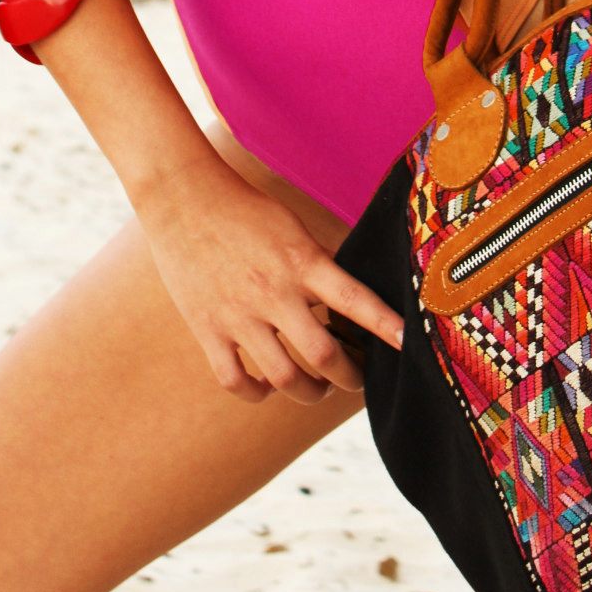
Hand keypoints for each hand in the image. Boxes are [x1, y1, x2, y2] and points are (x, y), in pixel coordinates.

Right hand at [135, 147, 404, 402]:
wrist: (184, 198)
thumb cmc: (245, 209)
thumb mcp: (292, 227)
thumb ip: (320, 263)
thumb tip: (352, 295)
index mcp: (300, 261)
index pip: (353, 299)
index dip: (384, 324)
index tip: (408, 342)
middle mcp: (273, 292)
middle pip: (323, 354)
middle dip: (350, 376)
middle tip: (357, 380)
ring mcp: (239, 315)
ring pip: (284, 377)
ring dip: (309, 392)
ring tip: (317, 389)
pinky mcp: (207, 329)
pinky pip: (235, 380)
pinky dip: (256, 393)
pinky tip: (267, 388)